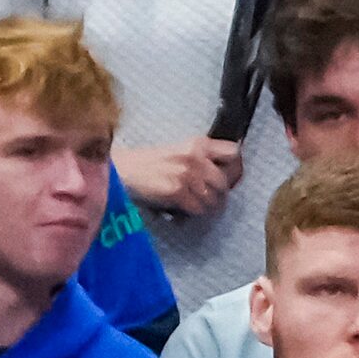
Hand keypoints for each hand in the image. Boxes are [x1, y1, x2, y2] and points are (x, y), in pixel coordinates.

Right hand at [117, 139, 242, 217]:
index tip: (230, 177)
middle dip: (220, 194)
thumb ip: (201, 158)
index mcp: (198, 143)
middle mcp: (195, 157)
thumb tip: (224, 175)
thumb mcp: (179, 151)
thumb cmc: (148, 162)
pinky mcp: (176, 191)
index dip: (235, 168)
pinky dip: (194, 213)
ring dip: (207, 207)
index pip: (233, 152)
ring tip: (196, 205)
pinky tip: (184, 210)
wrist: (123, 170)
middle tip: (210, 199)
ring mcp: (186, 174)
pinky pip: (198, 209)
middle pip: (224, 182)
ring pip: (213, 199)